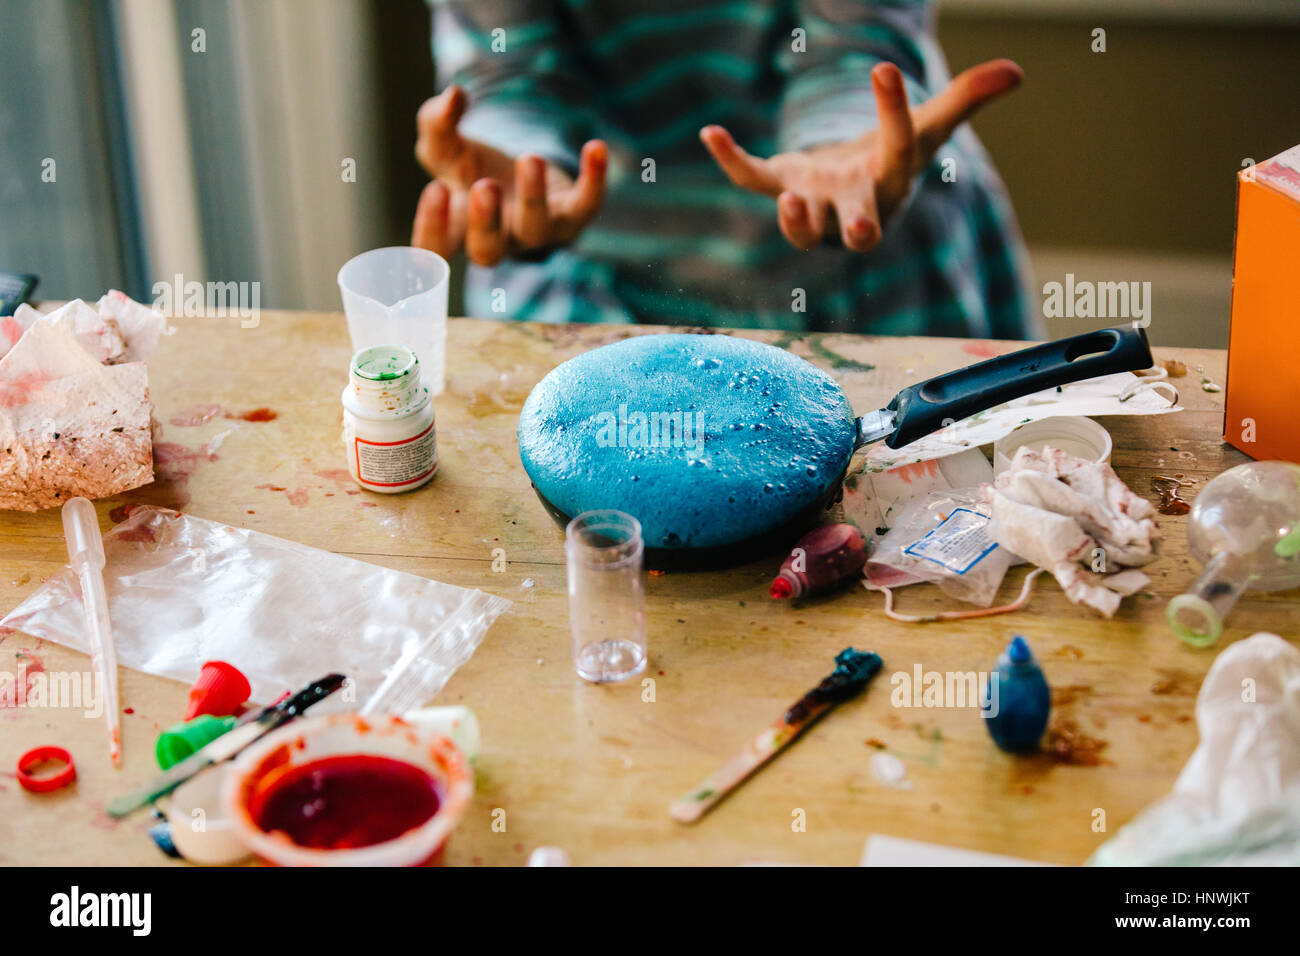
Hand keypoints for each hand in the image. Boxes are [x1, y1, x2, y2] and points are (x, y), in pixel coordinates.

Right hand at [411, 85, 608, 264]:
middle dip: (485, 223)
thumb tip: (453, 96)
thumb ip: (438, 124)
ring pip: (536, 230)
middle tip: (483, 187)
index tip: (437, 189)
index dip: (434, 229)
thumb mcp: (448, 146)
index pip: (438, 247)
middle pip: (487, 252)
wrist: (522, 177)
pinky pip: (587, 205)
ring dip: (533, 196)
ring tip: (529, 158)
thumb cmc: (473, 170)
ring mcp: (537, 232)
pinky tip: (595, 147)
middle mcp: (498, 240)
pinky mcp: (573, 216)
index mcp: (459, 229)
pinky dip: (594, 179)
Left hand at [700, 59, 1022, 251]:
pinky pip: (754, 180)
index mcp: (890, 185)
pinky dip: (733, 159)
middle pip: (856, 228)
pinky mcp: (781, 187)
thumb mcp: (929, 127)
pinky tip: (712, 132)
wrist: (854, 190)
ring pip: (803, 229)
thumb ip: (966, 100)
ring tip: (791, 195)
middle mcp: (852, 207)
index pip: (898, 150)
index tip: (885, 69)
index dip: (894, 112)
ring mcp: (814, 205)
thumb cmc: (894, 158)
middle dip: (858, 228)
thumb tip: (1016, 70)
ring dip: (796, 220)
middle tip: (860, 230)